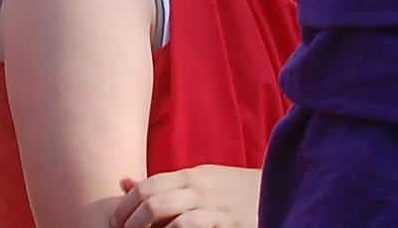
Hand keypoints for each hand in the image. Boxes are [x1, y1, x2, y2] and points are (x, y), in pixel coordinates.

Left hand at [115, 164, 258, 227]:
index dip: (125, 206)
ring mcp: (216, 208)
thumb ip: (164, 184)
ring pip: (171, 219)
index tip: (115, 222)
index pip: (146, 187)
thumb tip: (123, 182)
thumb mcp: (200, 180)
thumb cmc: (233, 190)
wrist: (281, 189)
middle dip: (130, 222)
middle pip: (152, 202)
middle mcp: (200, 189)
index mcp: (190, 176)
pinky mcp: (231, 225)